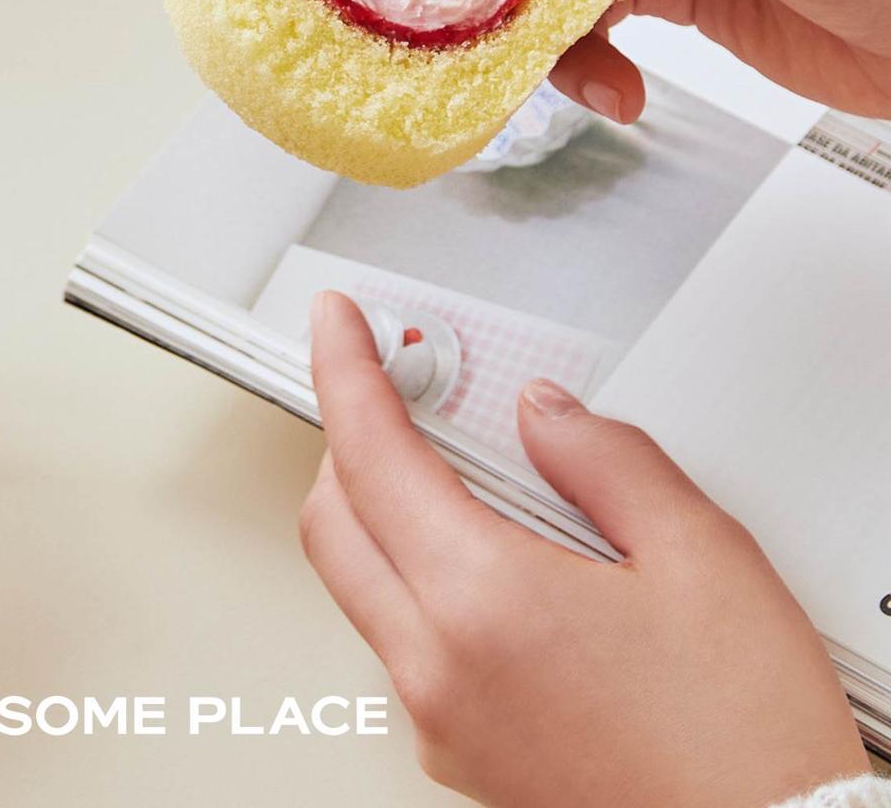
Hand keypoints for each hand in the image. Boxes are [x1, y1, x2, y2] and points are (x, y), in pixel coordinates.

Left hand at [300, 291, 866, 806]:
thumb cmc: (747, 744)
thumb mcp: (703, 555)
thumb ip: (607, 460)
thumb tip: (545, 415)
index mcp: (482, 602)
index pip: (369, 453)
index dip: (345, 369)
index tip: (338, 322)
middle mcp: (438, 669)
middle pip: (334, 522)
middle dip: (350, 438)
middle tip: (396, 387)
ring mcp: (442, 723)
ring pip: (361, 585)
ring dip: (383, 512)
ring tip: (468, 472)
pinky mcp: (464, 758)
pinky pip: (405, 645)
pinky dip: (420, 580)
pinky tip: (497, 560)